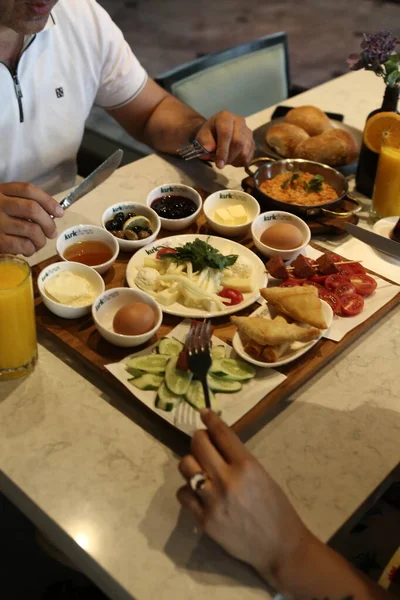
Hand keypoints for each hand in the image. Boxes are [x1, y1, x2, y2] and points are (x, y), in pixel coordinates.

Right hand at [0, 182, 63, 256]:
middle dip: (48, 223)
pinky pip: (23, 245)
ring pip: (31, 230)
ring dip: (41, 240)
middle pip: (32, 209)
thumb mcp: (3, 202)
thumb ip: (22, 203)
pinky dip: (30, 249)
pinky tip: (28, 250)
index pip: (29, 190)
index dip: (48, 201)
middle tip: (51, 232)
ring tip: (39, 243)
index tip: (60, 212)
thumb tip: (53, 213)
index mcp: (1, 190)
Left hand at [177, 409, 310, 585]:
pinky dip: (188, 490)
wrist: (279, 547)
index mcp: (247, 466)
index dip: (211, 419)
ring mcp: (213, 501)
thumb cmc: (276, 508)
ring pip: (185, 467)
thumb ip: (238, 459)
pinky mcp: (204, 520)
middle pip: (198, 445)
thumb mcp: (262, 475)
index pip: (222, 434)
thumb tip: (216, 443)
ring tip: (200, 468)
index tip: (204, 412)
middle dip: (198, 438)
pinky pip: (183, 494)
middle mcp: (227, 480)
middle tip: (202, 442)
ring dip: (191, 463)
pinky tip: (198, 492)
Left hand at [195, 111, 254, 168]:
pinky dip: (239, 162)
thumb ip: (204, 142)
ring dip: (233, 161)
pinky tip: (231, 158)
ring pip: (245, 152)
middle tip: (220, 163)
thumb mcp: (202, 136)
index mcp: (225, 117)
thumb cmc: (208, 134)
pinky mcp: (252, 142)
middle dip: (228, 157)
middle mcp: (240, 121)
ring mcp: (248, 132)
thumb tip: (209, 149)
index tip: (219, 165)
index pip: (226, 134)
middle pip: (238, 143)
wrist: (216, 132)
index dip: (223, 151)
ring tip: (225, 159)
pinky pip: (248, 157)